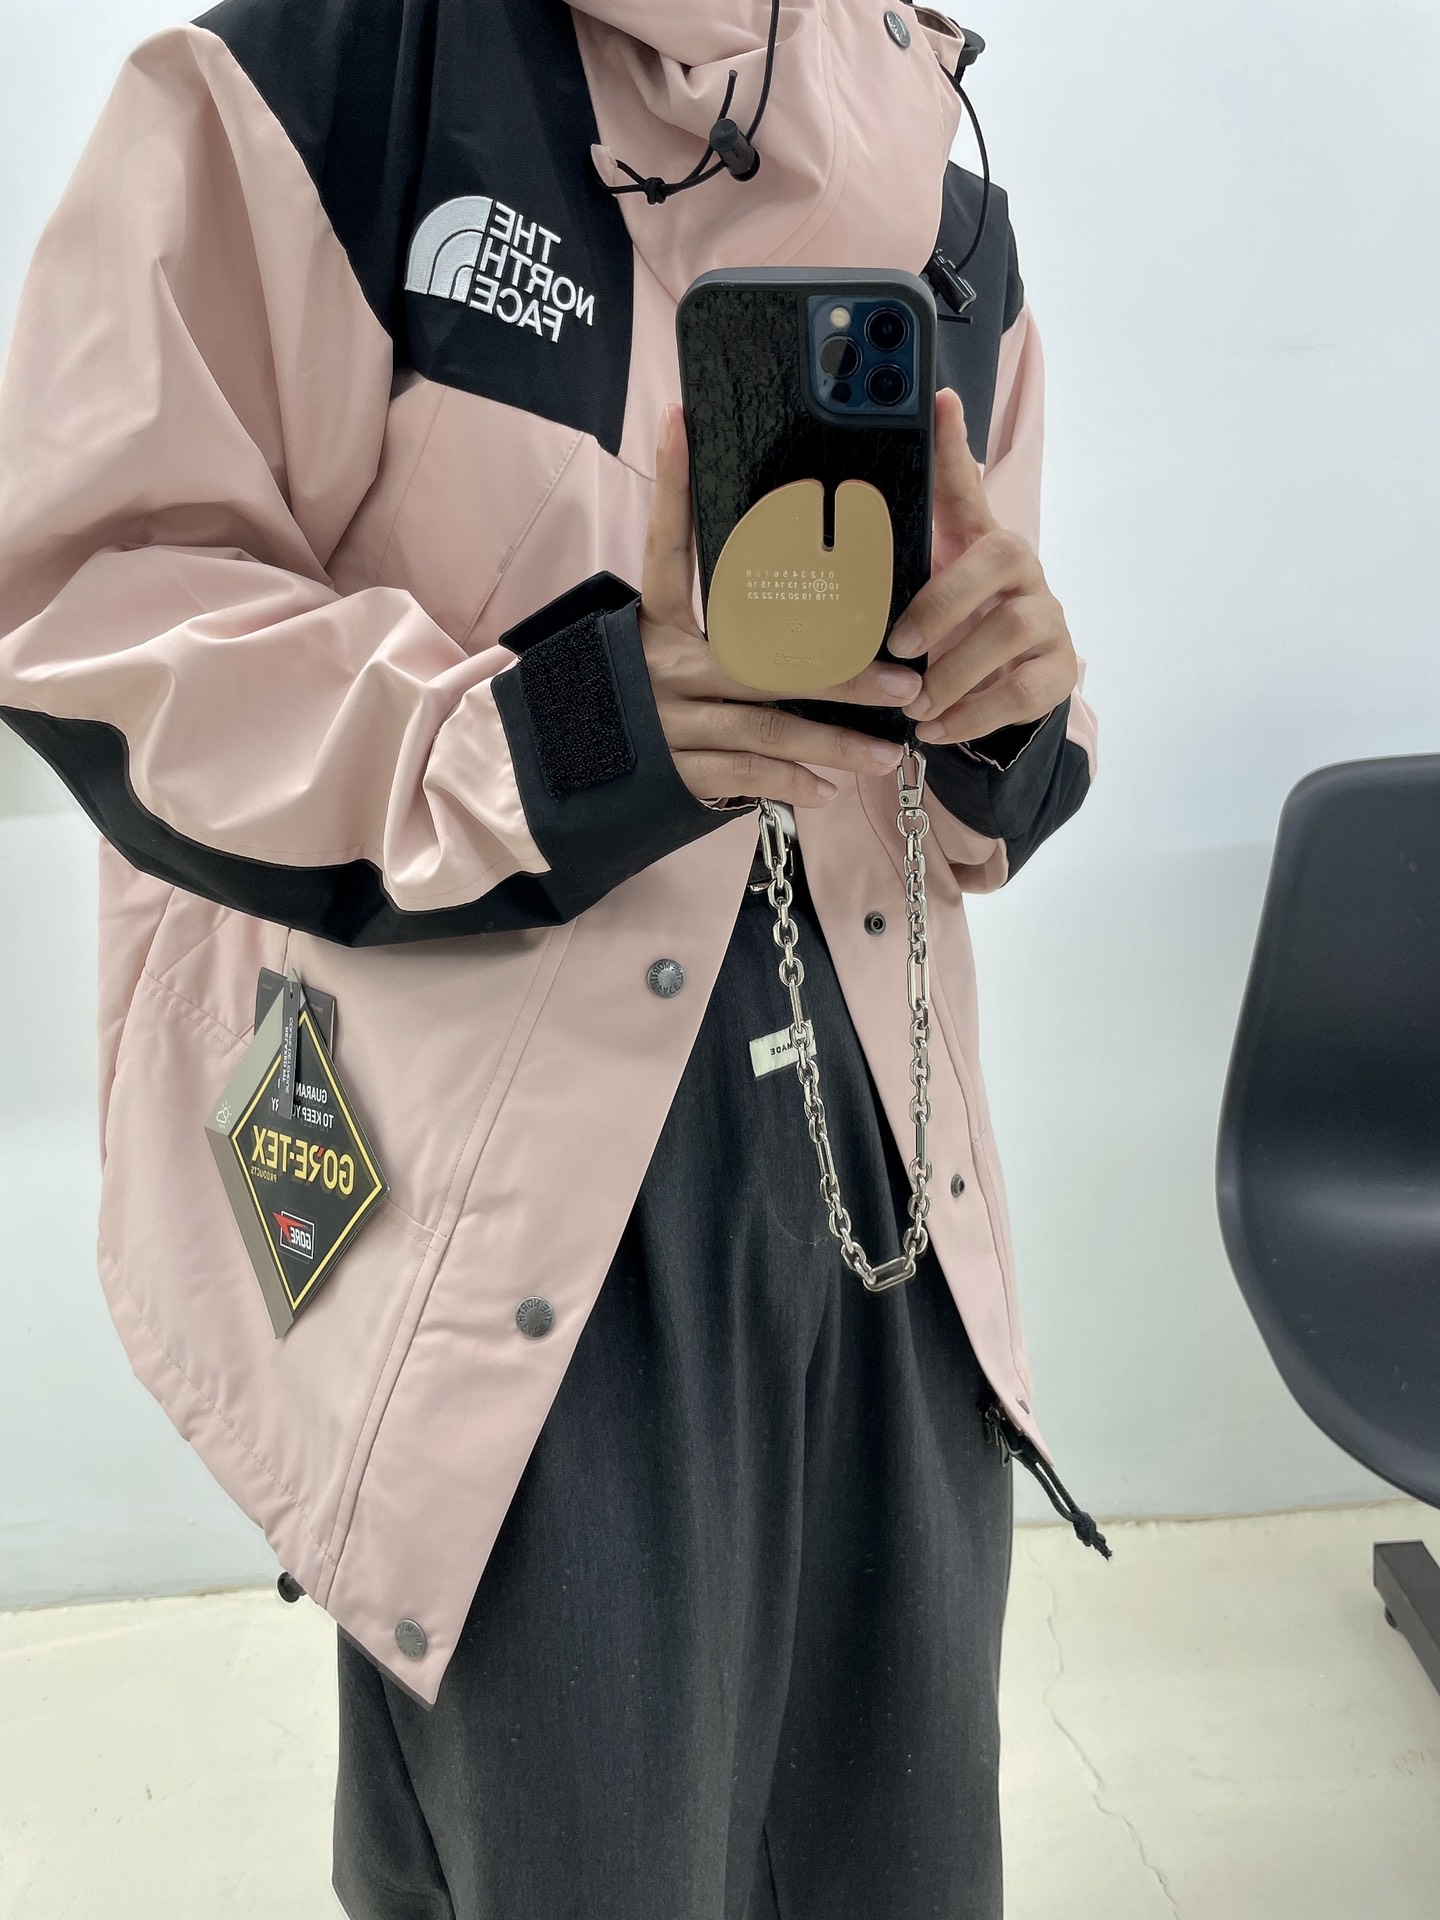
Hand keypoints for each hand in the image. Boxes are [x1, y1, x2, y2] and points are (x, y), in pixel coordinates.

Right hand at [642, 404, 924, 806]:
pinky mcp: (674, 771)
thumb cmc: (634, 696)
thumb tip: (791, 571)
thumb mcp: (655, 644)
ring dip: (834, 742)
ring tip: (889, 750)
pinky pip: (742, 775)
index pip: (666, 547)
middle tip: (905, 680)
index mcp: (654, 623)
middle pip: (763, 662)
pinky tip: (829, 788)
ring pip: (766, 729)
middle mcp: (662, 667)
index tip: (680, 421)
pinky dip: (788, 783)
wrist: (565, 766)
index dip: (671, 486)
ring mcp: (668, 722)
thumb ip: (716, 620)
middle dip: (842, 675)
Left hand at [888, 387, 1076, 745]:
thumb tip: (814, 554)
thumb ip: (886, 576)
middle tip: (901, 645)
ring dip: (953, 674)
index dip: (953, 446)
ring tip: (916, 704)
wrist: (1010, 689)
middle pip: (1002, 557)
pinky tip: (939, 728)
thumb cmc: (951, 635)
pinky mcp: (1058, 667)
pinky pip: (1022, 689)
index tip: (939, 400)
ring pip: (1010, 631)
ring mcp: (1046, 615)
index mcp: (976, 542)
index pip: (965, 486)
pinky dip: (973, 715)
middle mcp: (1019, 568)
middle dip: (945, 603)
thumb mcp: (919, 600)